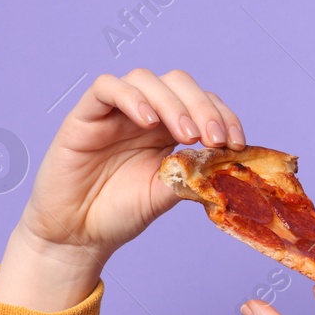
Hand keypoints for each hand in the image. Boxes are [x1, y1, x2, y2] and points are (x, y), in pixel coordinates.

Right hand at [0, 69, 244, 310]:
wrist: (78, 234)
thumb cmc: (120, 213)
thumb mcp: (166, 195)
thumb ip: (191, 175)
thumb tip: (225, 164)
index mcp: (168, 129)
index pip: (201, 103)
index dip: (223, 116)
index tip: (237, 143)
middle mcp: (143, 114)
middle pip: (178, 83)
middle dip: (203, 107)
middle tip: (213, 140)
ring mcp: (114, 112)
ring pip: (146, 79)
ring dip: (173, 103)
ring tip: (186, 135)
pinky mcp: (85, 116)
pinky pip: (106, 87)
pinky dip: (131, 98)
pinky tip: (147, 123)